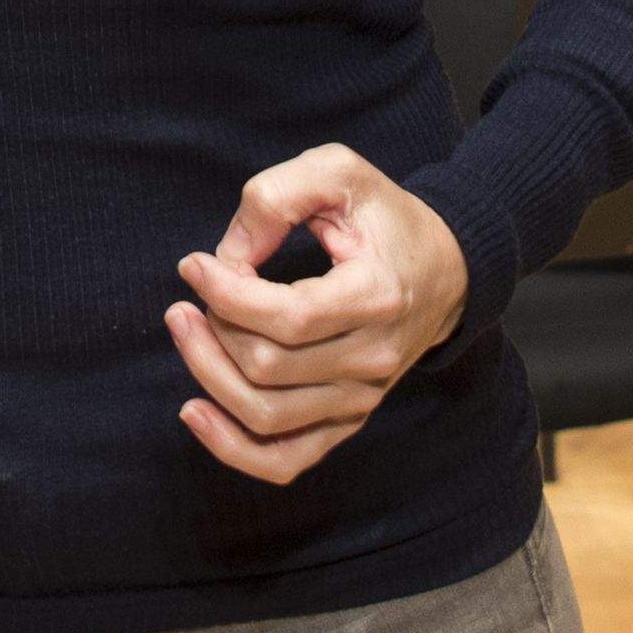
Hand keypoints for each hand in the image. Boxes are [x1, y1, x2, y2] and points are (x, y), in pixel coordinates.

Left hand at [166, 143, 470, 484]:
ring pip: (265, 414)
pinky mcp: (348, 421)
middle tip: (189, 296)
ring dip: (208, 375)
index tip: (193, 265)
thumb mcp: (338, 172)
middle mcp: (373, 358)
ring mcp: (362, 398)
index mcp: (376, 296)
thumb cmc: (384, 218)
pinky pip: (285, 460)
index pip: (287, 318)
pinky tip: (195, 413)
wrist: (446, 269)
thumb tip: (226, 258)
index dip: (225, 295)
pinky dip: (232, 448)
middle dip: (210, 331)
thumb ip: (276, 197)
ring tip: (186, 330)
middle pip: (266, 368)